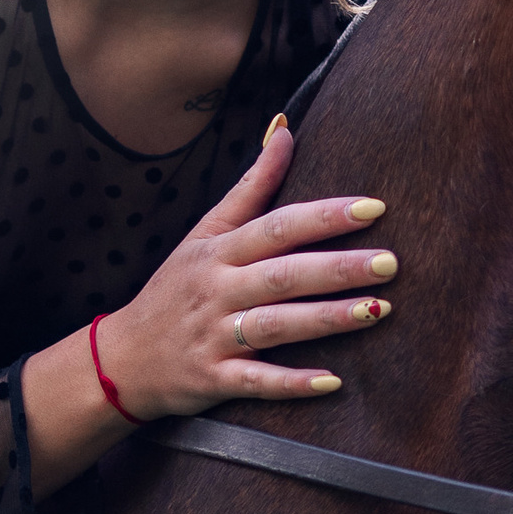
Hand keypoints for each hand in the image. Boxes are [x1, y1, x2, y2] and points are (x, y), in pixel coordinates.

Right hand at [96, 121, 394, 416]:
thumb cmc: (175, 290)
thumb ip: (249, 187)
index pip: (276, 226)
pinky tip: (332, 381)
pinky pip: (256, 381)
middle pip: (283, 274)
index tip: (374, 207)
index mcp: (219, 251)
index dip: (324, 216)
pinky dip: (291, 383)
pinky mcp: (213, 378)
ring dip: (327, 318)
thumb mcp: (204, 234)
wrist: (122, 359)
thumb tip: (284, 130)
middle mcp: (217, 290)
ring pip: (275, 325)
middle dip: (337, 268)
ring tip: (378, 311)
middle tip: (390, 262)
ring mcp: (214, 336)